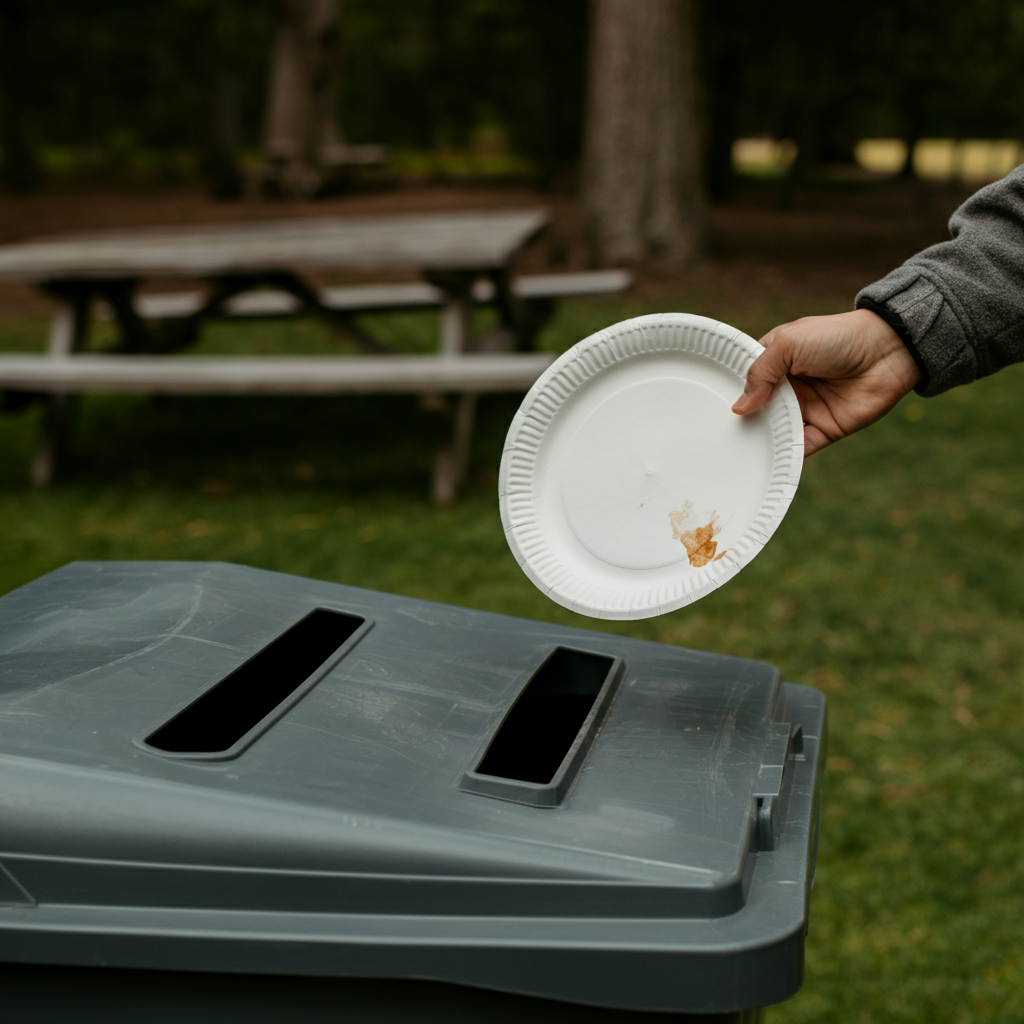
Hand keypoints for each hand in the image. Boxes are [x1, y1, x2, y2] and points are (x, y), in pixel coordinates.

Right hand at [731, 309, 922, 455]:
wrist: (888, 350)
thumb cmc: (838, 337)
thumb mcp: (789, 343)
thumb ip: (761, 372)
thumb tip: (740, 407)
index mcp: (777, 361)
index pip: (747, 379)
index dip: (732, 391)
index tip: (710, 405)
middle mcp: (789, 387)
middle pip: (758, 410)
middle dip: (744, 422)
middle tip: (720, 435)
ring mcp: (807, 409)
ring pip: (776, 431)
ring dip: (763, 441)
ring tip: (741, 451)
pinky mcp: (825, 429)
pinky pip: (801, 448)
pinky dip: (787, 457)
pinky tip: (770, 463)